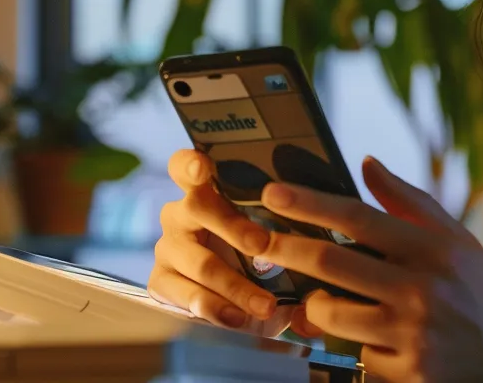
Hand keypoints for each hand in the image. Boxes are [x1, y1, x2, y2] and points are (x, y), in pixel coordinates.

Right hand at [147, 149, 306, 336]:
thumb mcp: (276, 244)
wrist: (233, 302)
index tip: (203, 167)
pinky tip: (237, 318)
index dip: (190, 164)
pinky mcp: (161, 281)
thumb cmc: (259, 259)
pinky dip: (215, 307)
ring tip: (265, 305)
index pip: (185, 167)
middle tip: (262, 244)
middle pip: (196, 207)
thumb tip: (321, 249)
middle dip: (233, 226)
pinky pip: (185, 294)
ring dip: (235, 284)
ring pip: (198, 260)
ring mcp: (168, 248)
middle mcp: (179, 214)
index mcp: (205, 191)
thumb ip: (291, 240)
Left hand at [255, 157, 482, 382]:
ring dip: (314, 304)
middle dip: (284, 248)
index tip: (273, 194)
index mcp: (435, 249)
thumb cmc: (480, 294)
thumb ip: (410, 202)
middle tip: (258, 241)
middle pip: (331, 260)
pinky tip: (371, 337)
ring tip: (321, 299)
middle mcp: (422, 288)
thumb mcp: (456, 241)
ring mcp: (413, 333)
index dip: (310, 203)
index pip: (358, 217)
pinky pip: (356, 352)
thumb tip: (367, 164)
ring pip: (330, 312)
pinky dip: (354, 342)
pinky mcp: (407, 370)